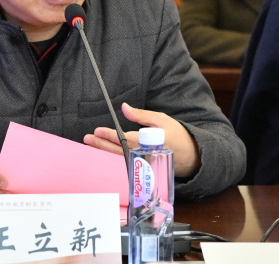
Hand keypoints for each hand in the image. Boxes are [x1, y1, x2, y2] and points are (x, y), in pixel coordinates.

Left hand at [84, 102, 200, 177]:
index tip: (97, 131)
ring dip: (104, 153)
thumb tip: (124, 108)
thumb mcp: (161, 119)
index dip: (109, 135)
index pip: (124, 139)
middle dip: (101, 145)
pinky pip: (125, 165)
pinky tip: (104, 155)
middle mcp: (143, 156)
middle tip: (87, 139)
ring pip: (119, 160)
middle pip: (118, 152)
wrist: (191, 157)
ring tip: (91, 147)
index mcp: (147, 142)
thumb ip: (140, 115)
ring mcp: (143, 165)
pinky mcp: (144, 170)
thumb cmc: (176, 135)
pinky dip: (113, 159)